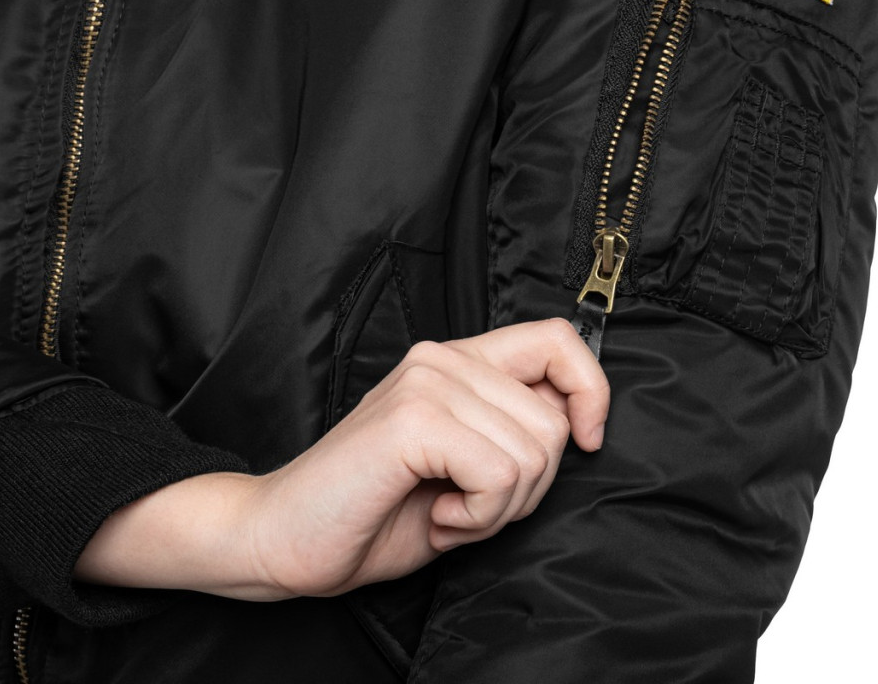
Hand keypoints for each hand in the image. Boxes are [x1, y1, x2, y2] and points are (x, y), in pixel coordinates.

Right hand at [74, 319, 609, 600]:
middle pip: (552, 419)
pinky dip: (480, 516)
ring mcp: (426, 383)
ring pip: (533, 452)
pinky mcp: (412, 420)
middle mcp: (441, 358)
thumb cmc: (376, 509)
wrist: (287, 539)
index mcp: (455, 361)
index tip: (586, 439)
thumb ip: (510, 430)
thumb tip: (573, 421)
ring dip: (500, 507)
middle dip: (529, 486)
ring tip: (448, 508)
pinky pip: (500, 474)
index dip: (590, 387)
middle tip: (471, 504)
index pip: (556, 338)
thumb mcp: (463, 464)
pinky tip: (439, 516)